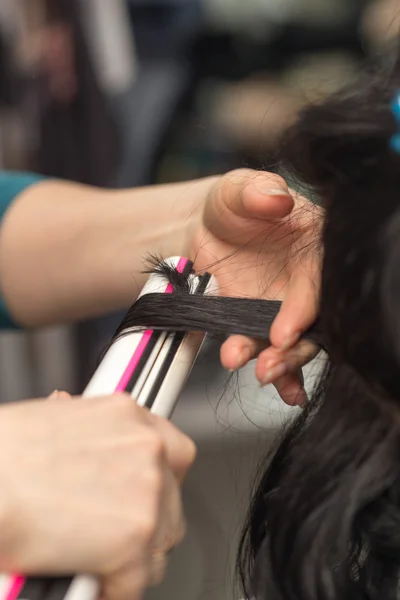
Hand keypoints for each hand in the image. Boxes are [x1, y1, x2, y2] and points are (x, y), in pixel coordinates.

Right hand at [0, 394, 194, 599]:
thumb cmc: (5, 453)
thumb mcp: (53, 421)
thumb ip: (87, 434)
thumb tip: (84, 435)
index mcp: (127, 415)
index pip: (172, 449)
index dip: (159, 476)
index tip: (145, 492)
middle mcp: (146, 447)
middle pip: (173, 497)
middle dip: (148, 518)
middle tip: (117, 532)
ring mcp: (147, 492)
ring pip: (163, 539)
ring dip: (136, 555)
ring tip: (102, 560)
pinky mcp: (135, 540)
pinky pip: (138, 580)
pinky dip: (114, 589)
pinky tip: (90, 581)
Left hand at [191, 169, 322, 405]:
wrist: (202, 229)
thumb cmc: (230, 206)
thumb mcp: (237, 189)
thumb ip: (255, 191)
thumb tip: (276, 198)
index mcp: (314, 245)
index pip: (317, 279)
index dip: (303, 307)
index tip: (283, 330)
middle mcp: (306, 281)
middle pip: (312, 321)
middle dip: (293, 348)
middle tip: (268, 365)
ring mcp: (285, 306)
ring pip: (293, 342)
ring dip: (279, 363)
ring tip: (257, 372)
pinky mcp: (263, 324)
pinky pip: (273, 351)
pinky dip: (280, 374)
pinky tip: (280, 389)